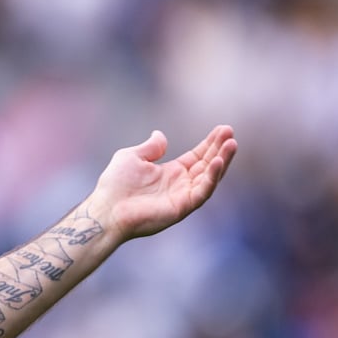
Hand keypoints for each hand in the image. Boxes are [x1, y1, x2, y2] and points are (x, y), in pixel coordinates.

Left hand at [88, 125, 235, 239]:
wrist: (106, 208)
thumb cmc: (115, 184)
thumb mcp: (131, 157)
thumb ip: (150, 147)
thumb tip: (161, 136)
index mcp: (170, 173)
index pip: (197, 156)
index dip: (210, 143)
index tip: (223, 129)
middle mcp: (180, 184)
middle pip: (207, 164)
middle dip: (220, 148)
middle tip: (230, 132)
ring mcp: (183, 196)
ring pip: (210, 177)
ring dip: (222, 160)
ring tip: (231, 144)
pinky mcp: (182, 207)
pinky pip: (202, 191)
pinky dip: (211, 177)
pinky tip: (217, 161)